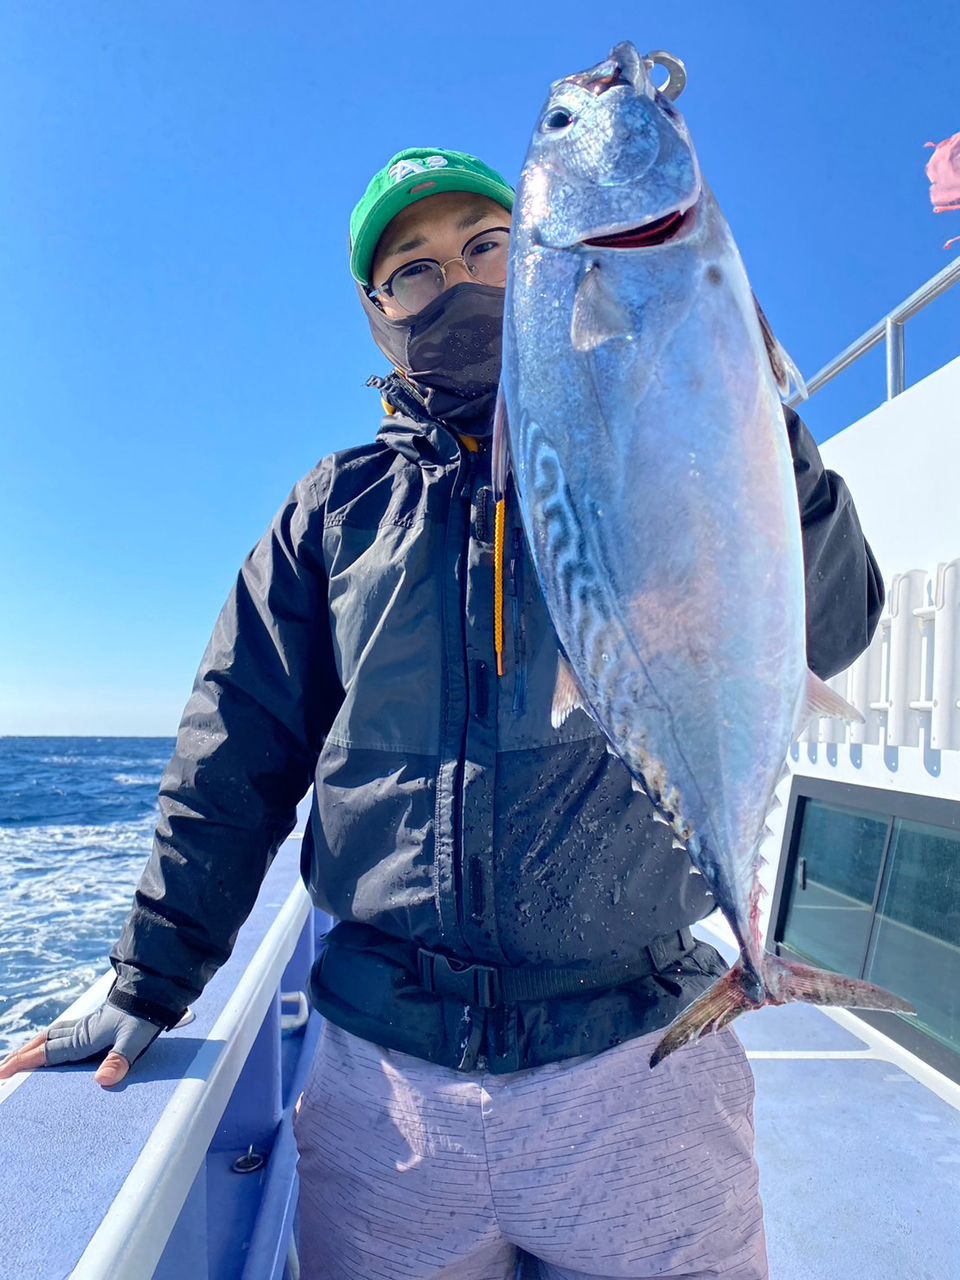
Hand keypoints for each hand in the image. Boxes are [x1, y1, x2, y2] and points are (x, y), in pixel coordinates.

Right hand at [0, 1002, 163, 1088]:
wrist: (153, 989)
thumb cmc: (144, 1016)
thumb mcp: (135, 1039)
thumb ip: (119, 1059)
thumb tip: (102, 1080)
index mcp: (84, 1037)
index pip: (48, 1053)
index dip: (26, 1063)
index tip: (4, 1073)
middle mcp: (80, 1030)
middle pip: (43, 1043)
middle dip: (21, 1056)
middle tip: (2, 1069)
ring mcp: (85, 1024)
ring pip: (50, 1035)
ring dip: (32, 1046)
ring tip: (17, 1056)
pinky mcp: (94, 1021)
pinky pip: (62, 1031)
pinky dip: (48, 1039)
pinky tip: (49, 1041)